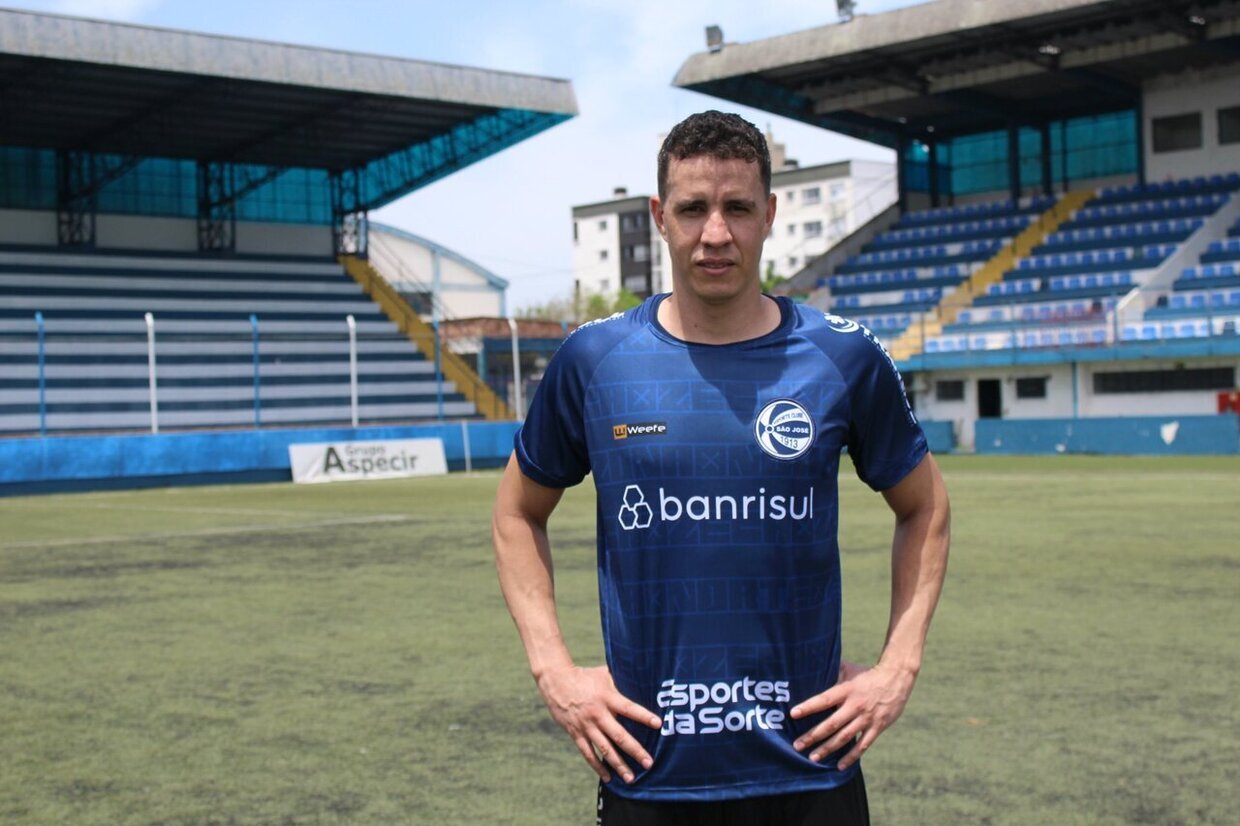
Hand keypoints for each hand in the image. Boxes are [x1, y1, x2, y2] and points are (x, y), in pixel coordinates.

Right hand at [536, 664, 660, 783]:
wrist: (556, 681)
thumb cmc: (584, 675)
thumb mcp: (603, 674)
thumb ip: (620, 681)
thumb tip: (640, 679)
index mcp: (607, 697)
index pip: (628, 708)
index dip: (643, 716)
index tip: (658, 724)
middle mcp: (598, 714)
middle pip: (619, 735)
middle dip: (635, 751)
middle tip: (648, 763)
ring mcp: (586, 726)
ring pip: (604, 749)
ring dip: (618, 764)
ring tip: (631, 778)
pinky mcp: (576, 733)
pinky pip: (588, 753)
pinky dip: (598, 766)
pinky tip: (608, 777)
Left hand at [789, 660, 915, 770]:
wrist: (896, 678)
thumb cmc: (867, 673)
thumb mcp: (849, 669)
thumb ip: (832, 672)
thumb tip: (812, 670)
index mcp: (846, 690)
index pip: (824, 699)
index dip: (809, 707)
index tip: (793, 714)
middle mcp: (855, 706)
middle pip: (831, 724)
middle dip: (813, 736)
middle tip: (797, 746)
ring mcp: (867, 718)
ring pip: (844, 737)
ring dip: (827, 749)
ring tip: (813, 758)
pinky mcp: (877, 727)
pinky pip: (863, 745)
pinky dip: (851, 756)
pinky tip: (839, 766)